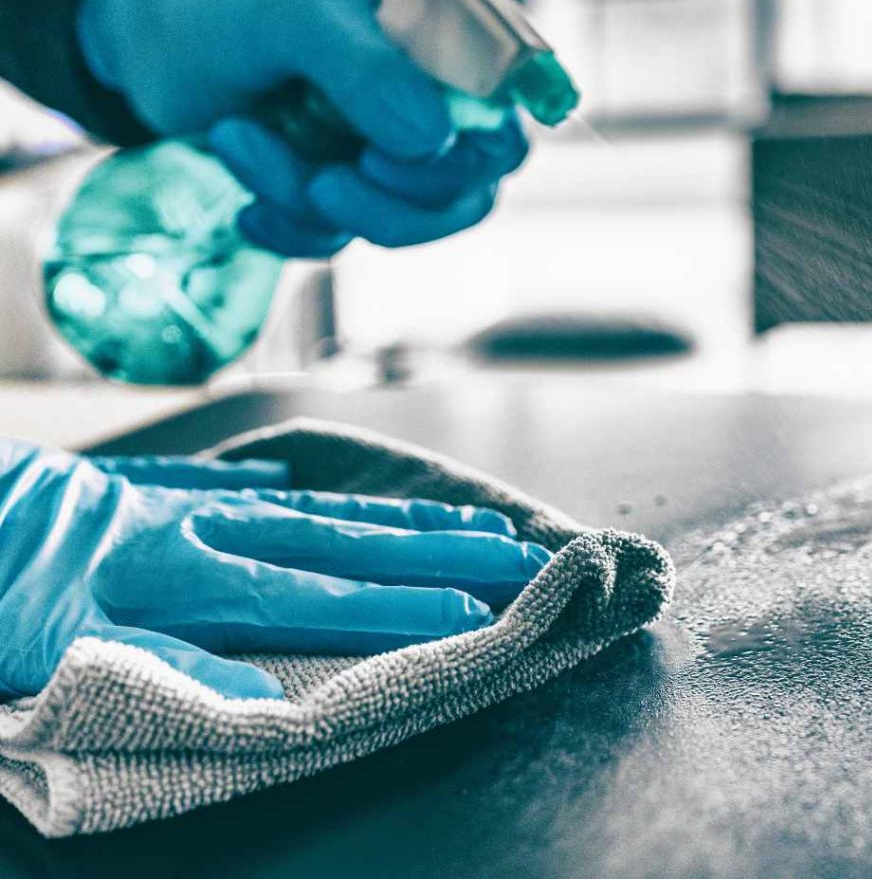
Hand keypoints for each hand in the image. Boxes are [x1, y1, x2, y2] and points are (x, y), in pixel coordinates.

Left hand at [0, 441, 550, 699]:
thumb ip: (165, 666)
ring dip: (403, 521)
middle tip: (512, 556)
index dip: (397, 606)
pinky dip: (314, 492)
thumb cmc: (5, 592)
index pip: (319, 595)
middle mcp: (217, 529)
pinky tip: (340, 494)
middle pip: (347, 543)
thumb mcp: (62, 651)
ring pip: (326, 510)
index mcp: (189, 575)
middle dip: (437, 553)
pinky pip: (266, 488)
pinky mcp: (180, 488)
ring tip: (471, 525)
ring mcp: (205, 501)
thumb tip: (264, 694)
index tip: (469, 611)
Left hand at [76, 0, 528, 256]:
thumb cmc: (229, 0)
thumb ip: (366, 67)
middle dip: (386, 208)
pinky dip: (288, 230)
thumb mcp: (294, 15)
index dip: (460, 164)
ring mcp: (388, 157)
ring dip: (311, 204)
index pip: (506, 127)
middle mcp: (432, 106)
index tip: (377, 158)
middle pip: (466, 196)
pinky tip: (246, 206)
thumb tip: (432, 137)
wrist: (149, 33)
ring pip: (399, 226)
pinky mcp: (344, 194)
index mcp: (448, 47)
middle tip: (319, 183)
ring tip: (237, 138)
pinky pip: (340, 242)